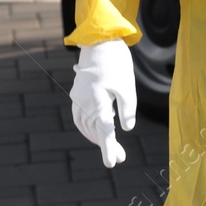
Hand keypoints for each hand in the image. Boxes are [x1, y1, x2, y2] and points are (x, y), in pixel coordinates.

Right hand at [70, 38, 136, 166]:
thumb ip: (128, 108)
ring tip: (115, 149)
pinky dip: (90, 127)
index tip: (111, 163)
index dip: (108, 147)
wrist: (100, 42)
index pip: (104, 128)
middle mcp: (83, 100)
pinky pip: (81, 117)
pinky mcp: (76, 94)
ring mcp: (77, 97)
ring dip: (98, 137)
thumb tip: (127, 129)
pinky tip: (101, 131)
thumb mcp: (127, 85)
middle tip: (120, 159)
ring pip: (85, 125)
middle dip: (106, 145)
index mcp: (97, 98)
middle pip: (94, 129)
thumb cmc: (117, 63)